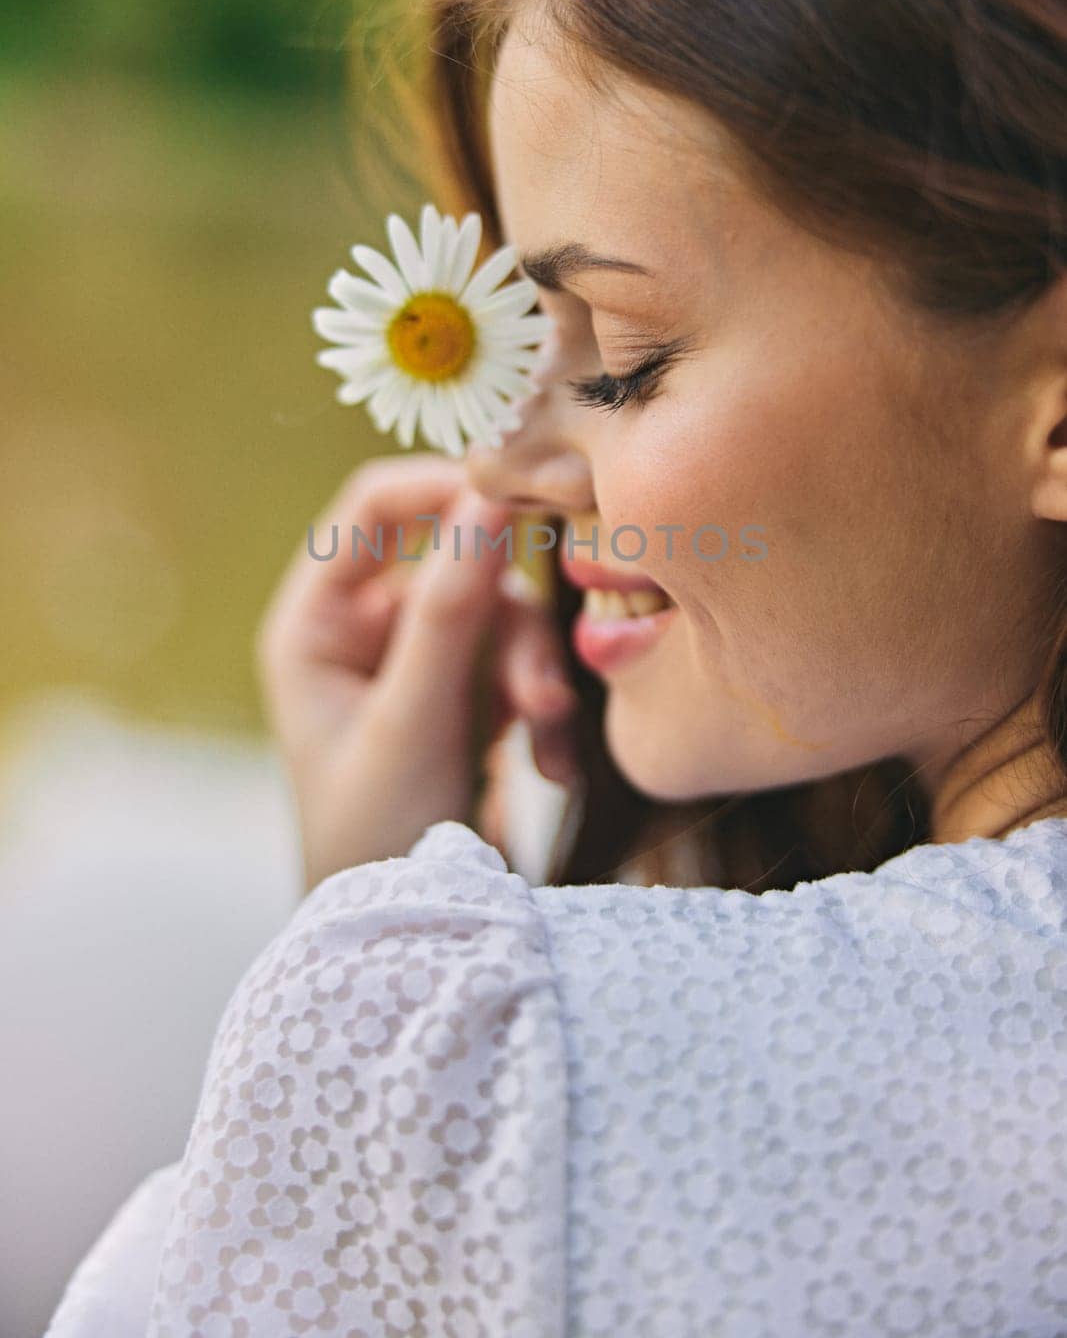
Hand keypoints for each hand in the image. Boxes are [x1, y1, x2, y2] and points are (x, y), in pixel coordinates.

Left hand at [256, 454, 520, 891]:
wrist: (408, 947)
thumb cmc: (374, 844)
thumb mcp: (412, 723)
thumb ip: (450, 611)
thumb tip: (487, 498)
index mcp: (316, 625)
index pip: (375, 509)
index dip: (445, 490)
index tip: (520, 495)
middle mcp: (365, 634)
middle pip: (459, 569)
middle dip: (510, 628)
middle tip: (541, 692)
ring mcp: (420, 668)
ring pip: (505, 620)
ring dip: (536, 677)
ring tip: (550, 745)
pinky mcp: (467, 704)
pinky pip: (523, 669)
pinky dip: (545, 712)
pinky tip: (554, 771)